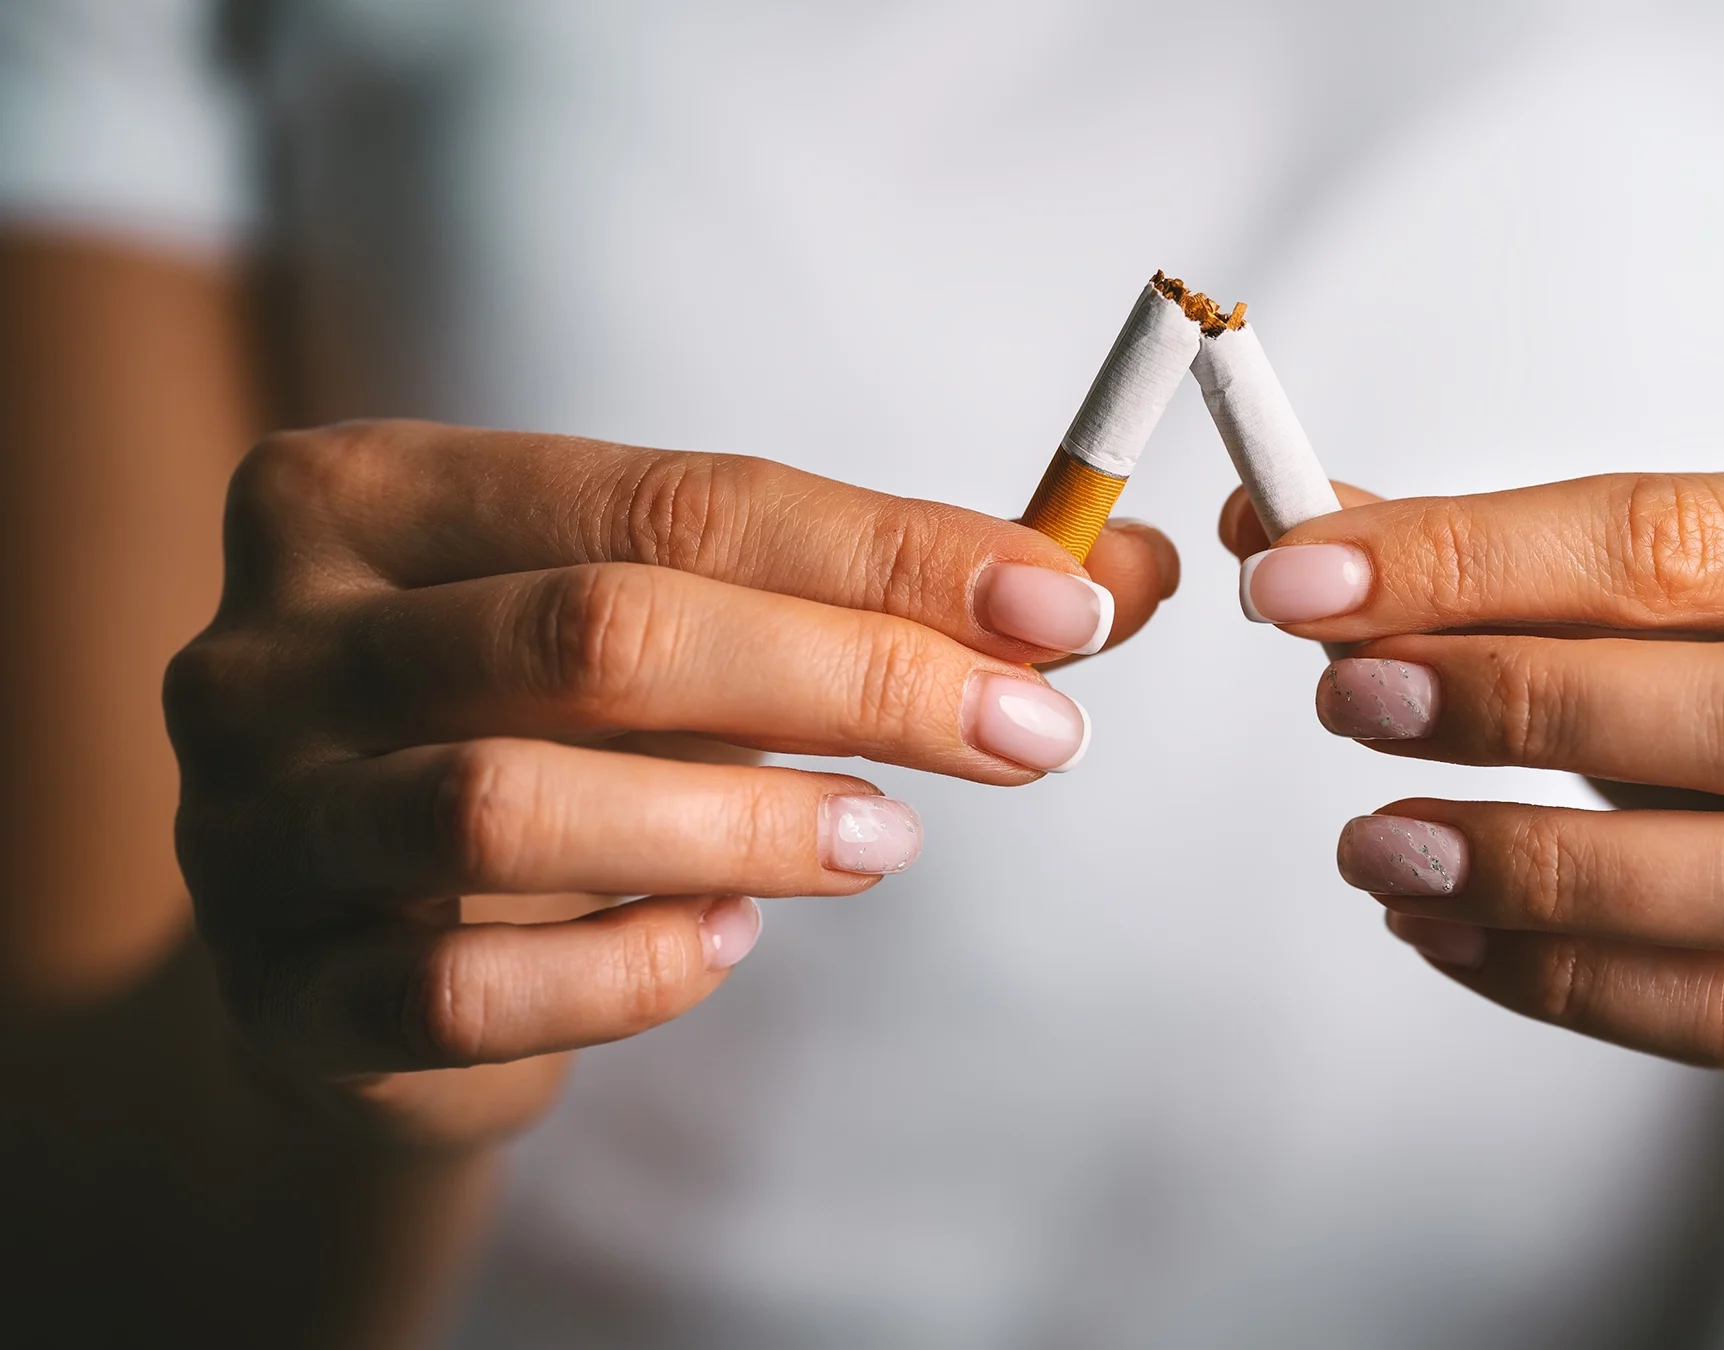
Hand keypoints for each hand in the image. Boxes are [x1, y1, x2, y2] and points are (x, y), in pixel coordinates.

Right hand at [168, 420, 1175, 1145]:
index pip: (670, 499)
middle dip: (855, 678)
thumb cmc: (553, 739)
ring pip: (513, 807)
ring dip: (746, 824)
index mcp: (369, 495)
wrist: (359, 937)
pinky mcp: (280, 998)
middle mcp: (276, 644)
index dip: (888, 553)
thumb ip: (881, 596)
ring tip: (887, 842)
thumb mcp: (687, 635)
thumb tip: (1124, 574)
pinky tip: (733, 945)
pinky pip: (465, 992)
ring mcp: (253, 825)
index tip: (1067, 609)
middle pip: (599, 631)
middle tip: (1029, 734)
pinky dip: (629, 969)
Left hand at [1222, 466, 1723, 1092]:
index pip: (1696, 535)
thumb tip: (1289, 533)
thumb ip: (1507, 565)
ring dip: (1541, 870)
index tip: (1305, 578)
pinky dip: (1580, 987)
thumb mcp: (1700, 610)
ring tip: (1380, 846)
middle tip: (1348, 706)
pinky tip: (1455, 939)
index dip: (1479, 558)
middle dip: (1518, 704)